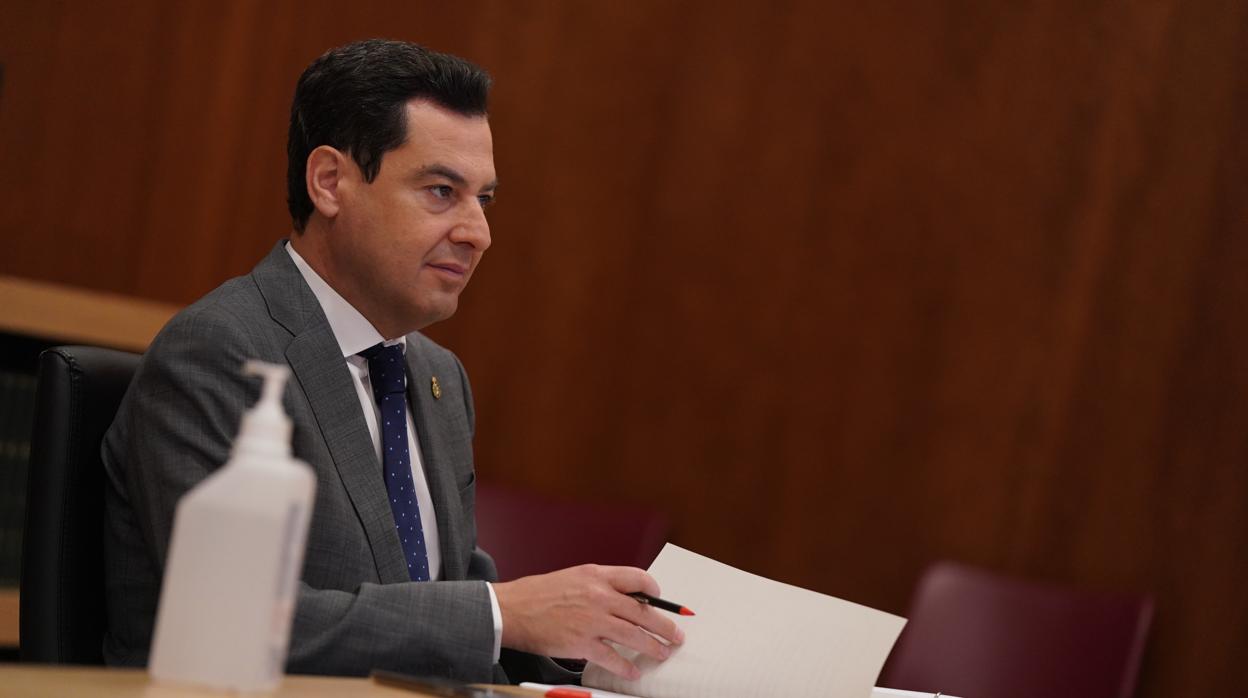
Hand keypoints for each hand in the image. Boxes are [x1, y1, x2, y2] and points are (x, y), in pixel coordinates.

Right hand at [493, 564, 685, 679]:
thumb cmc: (538, 594)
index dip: (655, 591)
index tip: (661, 600)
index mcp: (597, 575)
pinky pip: (613, 657)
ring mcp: (592, 620)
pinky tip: (633, 671)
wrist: (512, 609)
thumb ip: (599, 585)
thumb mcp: (574, 578)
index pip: (638, 579)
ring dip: (654, 646)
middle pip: (644, 611)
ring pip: (634, 635)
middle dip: (665, 626)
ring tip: (663, 653)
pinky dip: (626, 666)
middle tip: (676, 634)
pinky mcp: (582, 643)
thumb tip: (623, 598)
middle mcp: (599, 595)